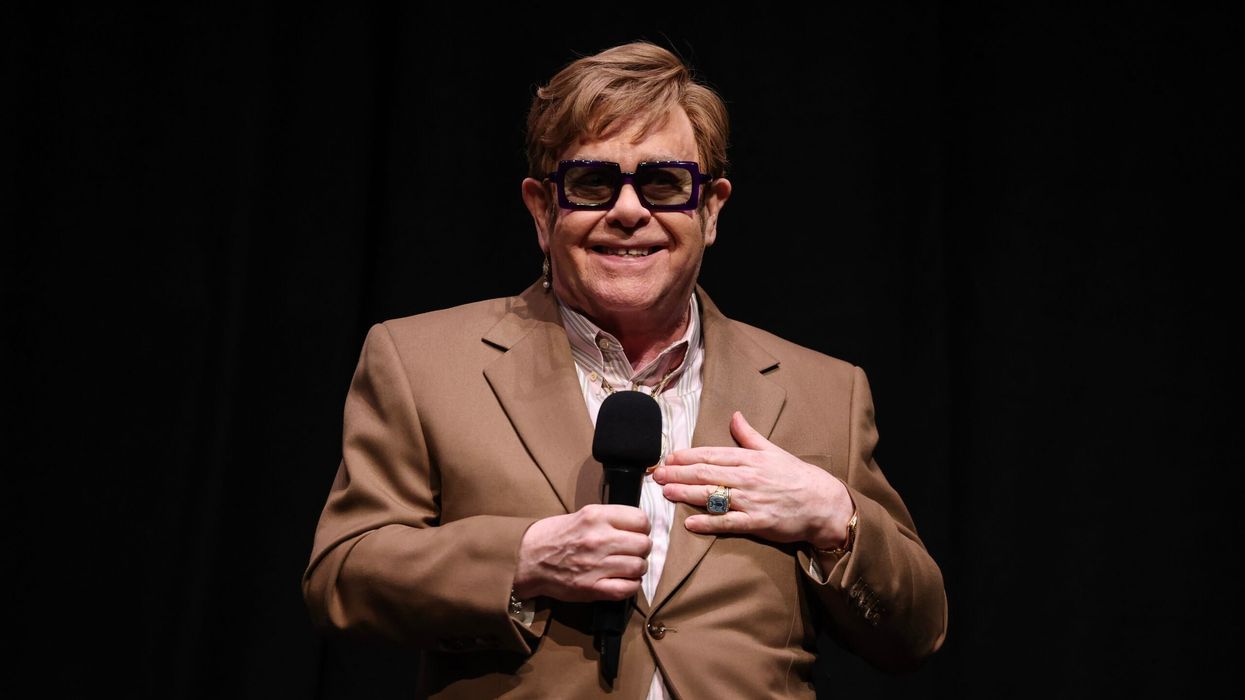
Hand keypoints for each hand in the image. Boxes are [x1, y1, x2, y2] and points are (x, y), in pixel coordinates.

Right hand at [513, 504, 651, 601]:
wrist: (527, 560)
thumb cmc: (553, 536)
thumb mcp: (581, 515)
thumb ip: (608, 519)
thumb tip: (636, 526)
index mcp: (596, 517)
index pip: (641, 519)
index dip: (643, 527)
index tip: (637, 532)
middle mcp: (599, 539)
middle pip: (644, 544)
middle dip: (642, 549)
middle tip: (633, 551)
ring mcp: (597, 565)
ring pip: (640, 566)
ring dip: (638, 568)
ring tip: (628, 567)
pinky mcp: (593, 588)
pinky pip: (628, 588)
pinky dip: (632, 586)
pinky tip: (624, 581)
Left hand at [653, 411, 854, 549]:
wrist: (823, 503)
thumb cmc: (797, 477)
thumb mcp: (773, 451)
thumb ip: (750, 435)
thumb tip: (735, 415)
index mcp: (750, 459)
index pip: (712, 454)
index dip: (687, 456)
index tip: (668, 458)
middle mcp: (747, 477)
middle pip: (706, 474)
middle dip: (678, 474)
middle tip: (656, 475)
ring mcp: (751, 500)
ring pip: (712, 496)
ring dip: (686, 494)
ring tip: (666, 493)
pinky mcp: (757, 522)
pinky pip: (728, 522)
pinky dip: (708, 523)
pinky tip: (690, 523)